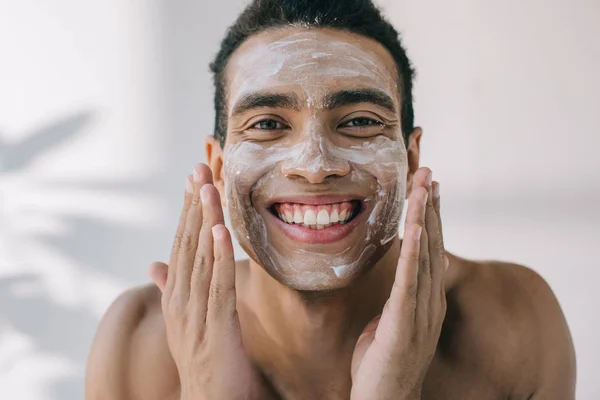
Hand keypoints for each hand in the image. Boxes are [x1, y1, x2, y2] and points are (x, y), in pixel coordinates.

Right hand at [149, 163, 266, 399]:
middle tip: (199, 168)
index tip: (193, 178)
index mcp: (176, 294)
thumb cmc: (202, 356)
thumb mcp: (185, 318)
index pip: (180, 243)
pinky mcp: (217, 327)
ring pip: (201, 259)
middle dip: (194, 205)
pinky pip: (218, 286)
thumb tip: (153, 263)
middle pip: (187, 244)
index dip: (187, 210)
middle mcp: (180, 299)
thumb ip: (171, 288)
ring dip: (205, 221)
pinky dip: (219, 257)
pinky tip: (220, 232)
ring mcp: (196, 313)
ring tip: (208, 188)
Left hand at [350, 167, 446, 399]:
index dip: (432, 218)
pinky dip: (414, 252)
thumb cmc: (383, 364)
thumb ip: (399, 298)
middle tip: (430, 173)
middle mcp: (430, 302)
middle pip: (434, 245)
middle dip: (432, 207)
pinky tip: (415, 227)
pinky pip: (409, 281)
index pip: (432, 250)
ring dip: (426, 219)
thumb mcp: (392, 322)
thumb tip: (401, 279)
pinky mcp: (403, 324)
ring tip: (425, 186)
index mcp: (426, 300)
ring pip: (425, 256)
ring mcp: (420, 313)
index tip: (430, 189)